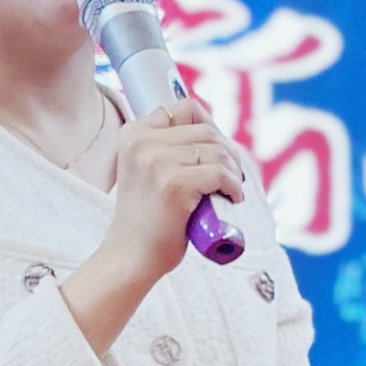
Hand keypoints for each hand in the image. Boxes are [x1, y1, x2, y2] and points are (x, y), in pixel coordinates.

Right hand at [63, 98, 246, 354]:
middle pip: (206, 132)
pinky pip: (220, 174)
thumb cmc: (146, 220)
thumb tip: (216, 134)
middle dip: (226, 154)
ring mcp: (156, 161)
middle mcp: (141, 142)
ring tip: (230, 190)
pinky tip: (233, 198)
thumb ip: (168, 148)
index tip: (218, 151)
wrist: (131, 257)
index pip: (185, 108)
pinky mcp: (174, 183)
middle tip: (231, 177)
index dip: (210, 126)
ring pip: (217, 153)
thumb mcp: (147, 171)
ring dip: (233, 172)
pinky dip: (234, 187)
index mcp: (133, 134)